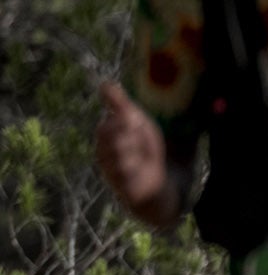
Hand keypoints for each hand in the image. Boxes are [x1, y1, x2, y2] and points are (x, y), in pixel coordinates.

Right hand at [94, 82, 170, 222]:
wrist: (156, 186)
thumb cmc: (145, 152)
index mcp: (105, 140)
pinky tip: (144, 168)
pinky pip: (125, 177)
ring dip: (135, 153)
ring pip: (118, 158)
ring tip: (145, 155)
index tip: (138, 122)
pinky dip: (136, 171)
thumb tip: (104, 84)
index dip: (125, 122)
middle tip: (141, 138)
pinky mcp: (123, 190)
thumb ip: (121, 106)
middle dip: (130, 137)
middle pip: (111, 141)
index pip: (107, 127)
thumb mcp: (138, 125)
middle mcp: (103, 157)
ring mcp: (112, 174)